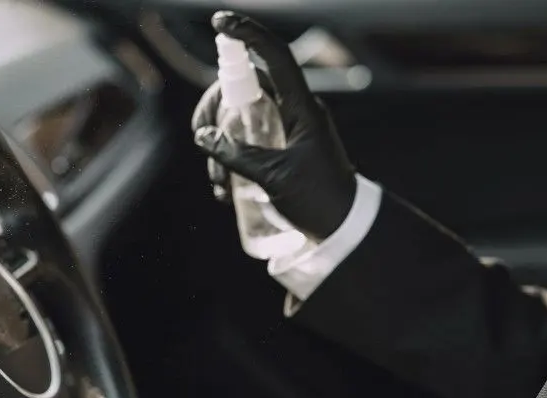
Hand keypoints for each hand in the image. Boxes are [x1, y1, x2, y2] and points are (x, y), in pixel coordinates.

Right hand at [192, 10, 356, 239]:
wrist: (346, 227)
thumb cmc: (319, 199)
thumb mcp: (273, 176)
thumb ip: (236, 154)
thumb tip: (205, 136)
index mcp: (301, 108)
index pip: (274, 57)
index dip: (248, 34)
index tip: (220, 22)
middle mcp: (294, 111)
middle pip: (244, 88)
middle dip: (214, 110)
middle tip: (200, 135)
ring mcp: (287, 128)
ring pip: (241, 117)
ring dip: (219, 145)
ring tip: (218, 185)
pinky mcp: (281, 148)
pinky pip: (246, 139)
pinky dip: (229, 158)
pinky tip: (225, 189)